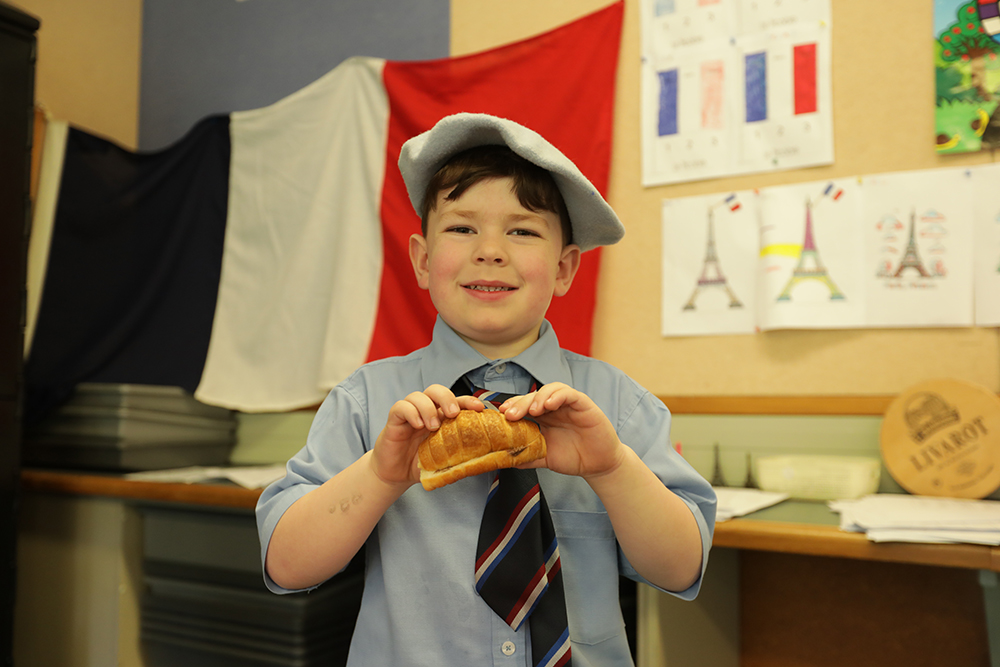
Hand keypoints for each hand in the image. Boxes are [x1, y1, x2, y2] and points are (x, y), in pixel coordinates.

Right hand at [371, 385, 484, 486]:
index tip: (479, 408)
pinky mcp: (394, 420)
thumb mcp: (444, 460)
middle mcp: (425, 411)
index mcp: (440, 418)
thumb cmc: (420, 464)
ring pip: (418, 395)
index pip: (455, 401)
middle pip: (436, 390)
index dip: (468, 400)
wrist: (396, 475)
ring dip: (428, 408)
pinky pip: (401, 407)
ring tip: (432, 427)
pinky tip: (417, 425)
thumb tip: (482, 460)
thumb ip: (459, 457)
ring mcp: (409, 414)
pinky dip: (411, 412)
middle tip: (453, 414)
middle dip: (447, 397)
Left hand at [499, 383, 624, 478]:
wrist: (599, 465)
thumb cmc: (574, 458)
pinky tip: (549, 404)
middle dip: (520, 403)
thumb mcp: (545, 458)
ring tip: (532, 411)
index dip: (512, 407)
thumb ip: (527, 457)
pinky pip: (569, 394)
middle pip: (533, 396)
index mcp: (543, 418)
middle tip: (511, 414)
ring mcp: (568, 404)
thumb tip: (505, 460)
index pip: (524, 405)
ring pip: (550, 389)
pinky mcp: (583, 404)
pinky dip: (557, 396)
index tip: (501, 415)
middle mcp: (554, 408)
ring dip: (538, 397)